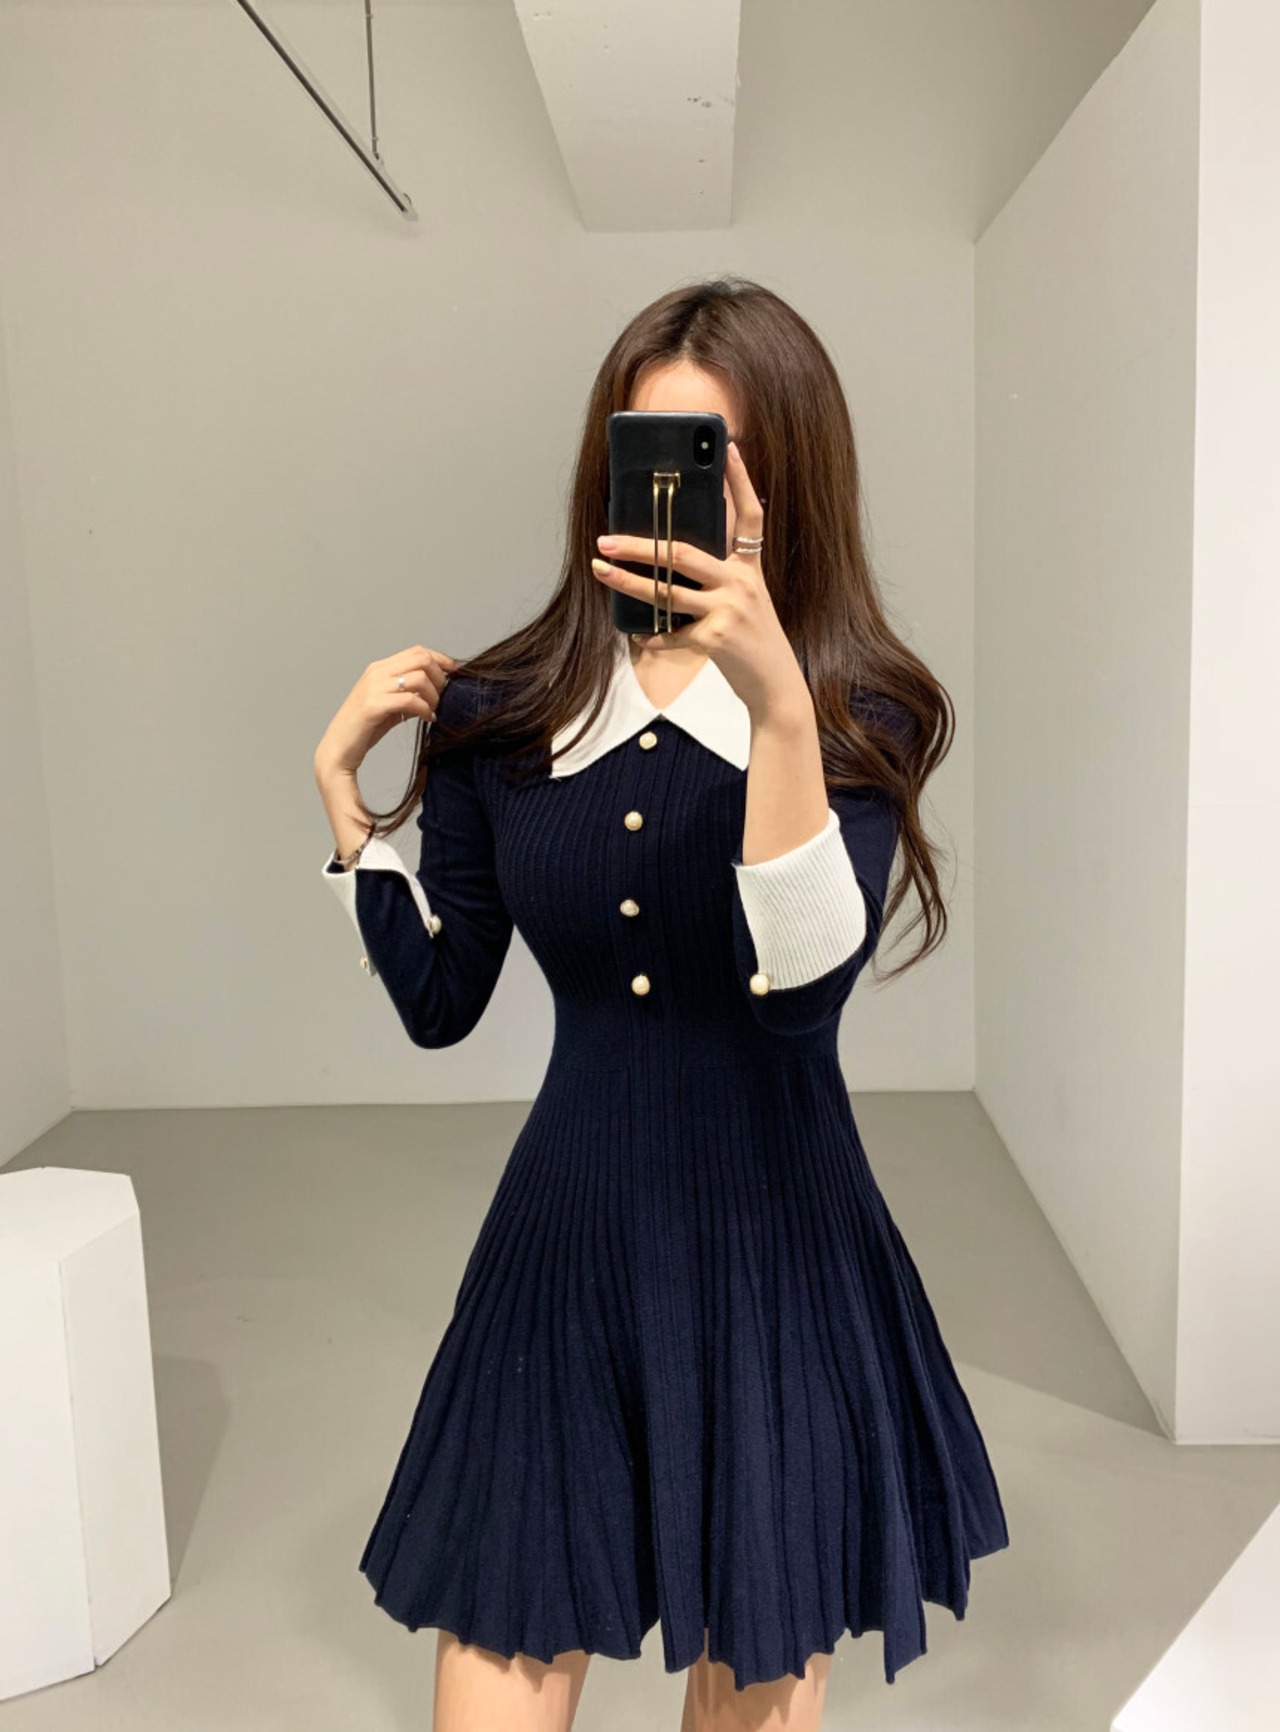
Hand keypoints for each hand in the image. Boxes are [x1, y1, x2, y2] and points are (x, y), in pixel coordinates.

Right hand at [313, 644, 457, 782]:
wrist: (338, 749)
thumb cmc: (363, 729)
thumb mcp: (390, 707)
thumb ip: (409, 695)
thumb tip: (435, 692)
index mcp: (379, 669)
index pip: (417, 651)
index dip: (440, 659)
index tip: (454, 672)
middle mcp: (376, 673)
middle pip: (421, 659)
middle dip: (440, 677)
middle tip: (443, 697)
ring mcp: (373, 688)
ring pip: (419, 678)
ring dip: (434, 696)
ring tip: (433, 711)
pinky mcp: (373, 705)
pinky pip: (410, 700)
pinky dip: (425, 709)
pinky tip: (427, 719)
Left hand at [590, 441, 806, 723]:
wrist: (776, 686)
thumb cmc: (754, 642)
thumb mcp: (747, 601)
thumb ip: (721, 578)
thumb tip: (673, 560)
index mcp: (749, 569)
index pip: (749, 515)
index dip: (741, 480)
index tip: (729, 446)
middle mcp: (741, 584)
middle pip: (683, 553)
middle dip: (640, 545)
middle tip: (606, 539)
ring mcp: (729, 611)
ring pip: (667, 591)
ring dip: (628, 582)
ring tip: (600, 571)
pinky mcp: (717, 640)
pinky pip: (672, 633)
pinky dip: (653, 636)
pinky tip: (639, 635)